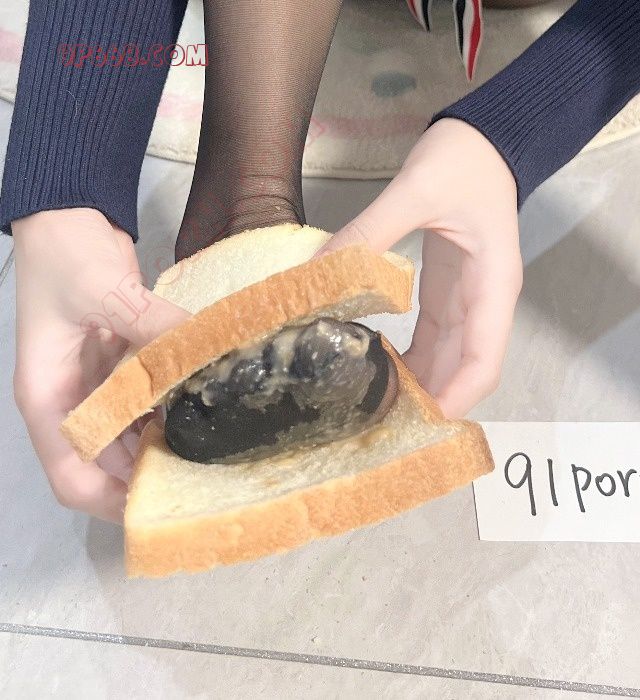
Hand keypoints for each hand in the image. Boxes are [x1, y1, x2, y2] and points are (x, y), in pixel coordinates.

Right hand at [12, 208, 189, 521]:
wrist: (71, 215)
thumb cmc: (63, 253)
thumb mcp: (100, 288)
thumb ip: (149, 324)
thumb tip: (201, 349)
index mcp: (49, 398)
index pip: (73, 476)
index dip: (111, 502)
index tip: (161, 507)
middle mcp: (74, 401)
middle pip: (108, 465)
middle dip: (149, 478)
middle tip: (205, 481)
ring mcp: (100, 385)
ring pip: (132, 438)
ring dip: (165, 446)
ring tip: (213, 453)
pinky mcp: (123, 365)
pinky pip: (149, 403)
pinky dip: (172, 411)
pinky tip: (205, 411)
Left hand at [318, 119, 521, 417]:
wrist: (487, 139)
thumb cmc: (466, 161)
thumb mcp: (417, 190)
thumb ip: (371, 231)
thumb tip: (319, 271)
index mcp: (492, 286)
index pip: (485, 360)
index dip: (458, 397)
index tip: (422, 423)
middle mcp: (484, 303)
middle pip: (465, 370)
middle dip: (431, 401)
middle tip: (382, 425)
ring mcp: (467, 301)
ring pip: (448, 359)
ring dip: (420, 385)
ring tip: (375, 406)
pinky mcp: (447, 293)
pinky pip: (433, 338)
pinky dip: (411, 360)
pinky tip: (379, 370)